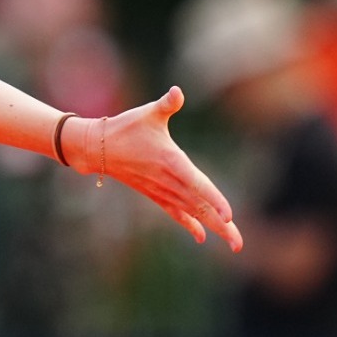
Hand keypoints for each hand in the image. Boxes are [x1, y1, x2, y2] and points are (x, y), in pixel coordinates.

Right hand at [93, 86, 242, 250]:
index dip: (214, 199)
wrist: (98, 148)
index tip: (229, 215)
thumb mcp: (148, 113)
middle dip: (221, 225)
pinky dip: (190, 225)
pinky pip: (176, 213)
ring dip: (213, 228)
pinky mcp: (155, 194)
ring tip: (233, 243)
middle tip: (238, 244)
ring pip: (192, 213)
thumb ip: (167, 104)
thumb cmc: (126, 127)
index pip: (197, 183)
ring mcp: (161, 190)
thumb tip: (177, 92)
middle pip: (199, 206)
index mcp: (171, 161)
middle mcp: (168, 180)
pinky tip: (202, 237)